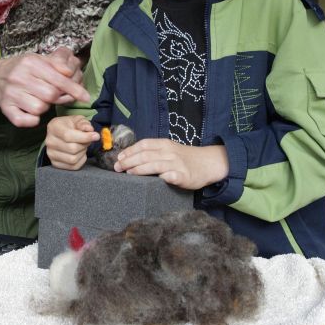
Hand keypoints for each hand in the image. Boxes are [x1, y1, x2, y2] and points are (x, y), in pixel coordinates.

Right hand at [0, 49, 89, 127]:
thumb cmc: (23, 69)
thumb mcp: (39, 59)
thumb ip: (56, 64)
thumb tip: (70, 71)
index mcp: (30, 63)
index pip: (58, 79)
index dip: (74, 89)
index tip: (85, 97)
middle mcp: (19, 77)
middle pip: (51, 95)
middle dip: (57, 98)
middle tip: (53, 95)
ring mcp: (11, 94)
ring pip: (40, 108)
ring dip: (44, 107)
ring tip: (38, 99)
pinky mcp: (5, 108)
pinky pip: (25, 120)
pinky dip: (32, 120)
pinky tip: (30, 112)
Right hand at [45, 115, 98, 169]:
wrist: (62, 133)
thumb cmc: (70, 126)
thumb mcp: (78, 120)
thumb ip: (84, 123)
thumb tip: (90, 130)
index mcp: (53, 127)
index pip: (68, 136)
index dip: (84, 137)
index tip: (96, 136)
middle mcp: (49, 141)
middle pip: (72, 149)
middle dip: (84, 145)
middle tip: (87, 141)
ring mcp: (51, 153)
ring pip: (73, 159)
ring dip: (82, 153)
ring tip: (82, 146)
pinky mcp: (55, 163)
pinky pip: (73, 167)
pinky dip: (81, 160)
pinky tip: (80, 153)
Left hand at [113, 138, 228, 189]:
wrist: (207, 162)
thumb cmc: (183, 157)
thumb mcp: (168, 149)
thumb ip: (152, 152)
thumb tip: (128, 157)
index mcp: (164, 144)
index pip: (144, 145)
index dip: (130, 150)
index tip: (118, 157)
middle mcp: (169, 152)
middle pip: (146, 155)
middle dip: (129, 161)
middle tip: (117, 168)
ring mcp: (177, 164)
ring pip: (155, 165)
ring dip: (140, 169)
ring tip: (129, 174)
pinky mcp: (185, 176)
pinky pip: (174, 176)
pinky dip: (166, 177)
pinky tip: (159, 179)